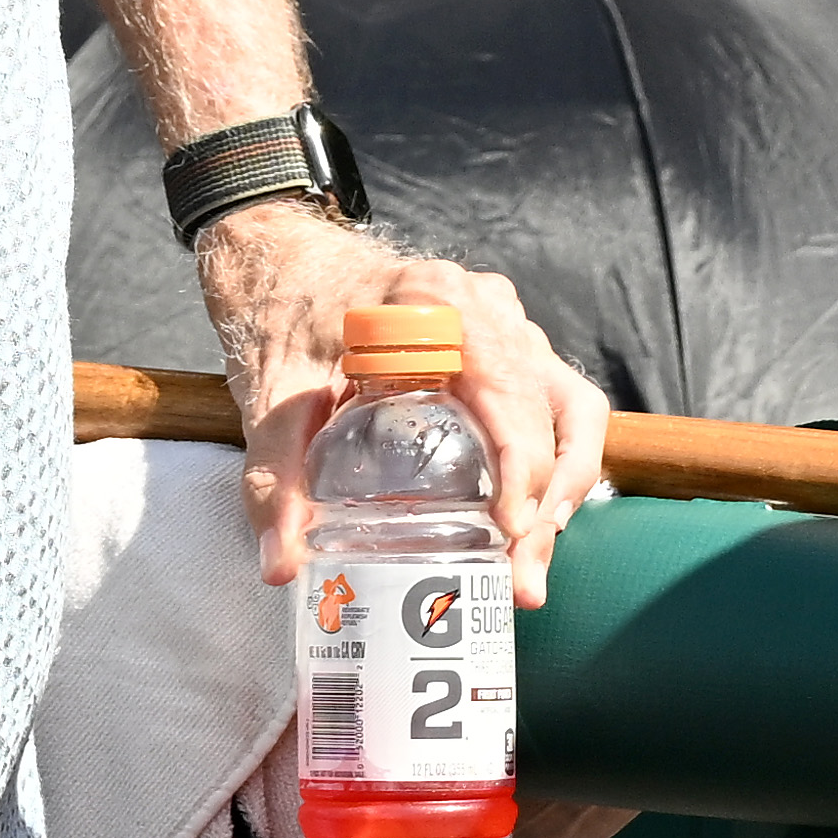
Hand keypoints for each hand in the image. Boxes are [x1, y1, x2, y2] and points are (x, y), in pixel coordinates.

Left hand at [195, 194, 612, 597]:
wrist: (277, 259)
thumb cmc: (279, 316)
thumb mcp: (269, 401)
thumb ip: (274, 482)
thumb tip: (282, 568)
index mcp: (437, 308)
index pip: (510, 394)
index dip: (524, 470)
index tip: (509, 534)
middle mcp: (486, 307)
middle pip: (552, 409)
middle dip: (546, 503)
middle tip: (522, 578)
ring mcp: (502, 318)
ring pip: (568, 405)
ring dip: (564, 483)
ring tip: (531, 554)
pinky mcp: (501, 335)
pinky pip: (553, 398)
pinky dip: (553, 457)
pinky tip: (527, 511)